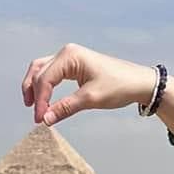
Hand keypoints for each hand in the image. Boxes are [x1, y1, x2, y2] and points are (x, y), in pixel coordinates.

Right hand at [21, 44, 156, 125]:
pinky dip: (46, 85)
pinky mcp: (75, 64)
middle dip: (33, 92)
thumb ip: (65, 108)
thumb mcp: (91, 99)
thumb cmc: (119, 87)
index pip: (45, 79)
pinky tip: (46, 100)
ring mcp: (70, 57)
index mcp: (70, 56)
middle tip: (34, 114)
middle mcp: (67, 52)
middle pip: (39, 71)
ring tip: (34, 106)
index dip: (40, 101)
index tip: (40, 120)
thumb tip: (45, 119)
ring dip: (36, 87)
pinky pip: (53, 73)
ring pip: (43, 70)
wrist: (139, 82)